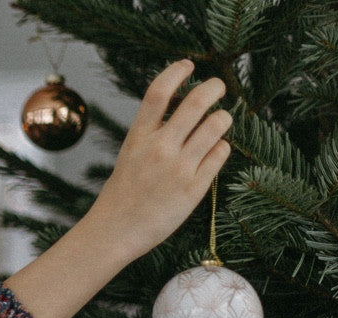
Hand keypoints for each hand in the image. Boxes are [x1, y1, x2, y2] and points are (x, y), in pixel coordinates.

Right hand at [5, 60, 231, 317]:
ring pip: (217, 125)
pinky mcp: (195, 188)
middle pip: (196, 102)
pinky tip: (213, 153)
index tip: (189, 65)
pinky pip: (221, 154)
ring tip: (219, 123)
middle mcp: (159, 149)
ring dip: (223, 119)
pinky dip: (221, 148)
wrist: (114, 233)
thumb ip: (153, 132)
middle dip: (214, 88)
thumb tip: (184, 107)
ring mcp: (179, 168)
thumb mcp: (130, 155)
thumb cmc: (122, 195)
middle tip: (218, 87)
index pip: (159, 92)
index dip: (177, 71)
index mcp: (138, 138)